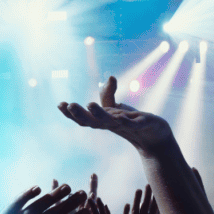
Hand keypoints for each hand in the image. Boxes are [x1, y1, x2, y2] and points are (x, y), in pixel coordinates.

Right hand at [58, 77, 172, 153]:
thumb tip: (111, 77)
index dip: (70, 113)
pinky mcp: (141, 125)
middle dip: (79, 114)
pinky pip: (132, 124)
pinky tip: (121, 117)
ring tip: (89, 104)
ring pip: (109, 121)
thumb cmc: (131, 121)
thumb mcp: (116, 107)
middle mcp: (110, 125)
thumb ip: (108, 94)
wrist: (154, 135)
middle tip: (69, 105)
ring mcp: (124, 126)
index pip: (83, 119)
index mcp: (102, 122)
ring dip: (99, 114)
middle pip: (92, 121)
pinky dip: (126, 121)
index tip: (60, 104)